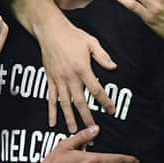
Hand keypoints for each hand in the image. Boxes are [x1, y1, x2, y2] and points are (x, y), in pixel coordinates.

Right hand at [38, 18, 116, 132]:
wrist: (50, 30)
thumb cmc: (72, 35)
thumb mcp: (91, 43)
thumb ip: (103, 56)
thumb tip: (114, 68)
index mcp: (82, 69)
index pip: (96, 90)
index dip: (105, 101)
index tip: (112, 111)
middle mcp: (70, 77)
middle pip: (80, 102)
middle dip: (87, 117)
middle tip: (93, 130)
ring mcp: (58, 80)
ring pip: (65, 104)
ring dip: (70, 118)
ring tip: (74, 131)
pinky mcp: (50, 79)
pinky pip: (51, 99)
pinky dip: (52, 112)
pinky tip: (52, 123)